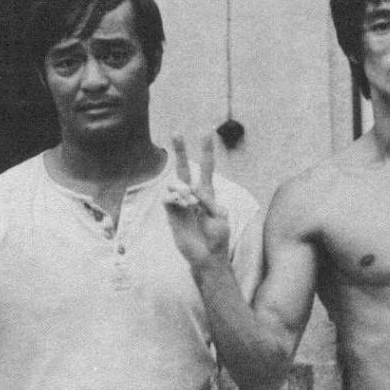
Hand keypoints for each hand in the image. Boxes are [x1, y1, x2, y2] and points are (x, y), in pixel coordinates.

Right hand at [164, 135, 230, 267]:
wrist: (208, 257)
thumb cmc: (217, 238)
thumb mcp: (220, 218)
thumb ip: (209, 201)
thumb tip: (193, 189)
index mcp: (208, 193)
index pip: (207, 168)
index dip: (207, 150)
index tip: (206, 132)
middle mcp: (192, 195)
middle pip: (184, 168)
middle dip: (180, 150)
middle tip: (176, 132)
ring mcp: (180, 204)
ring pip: (175, 183)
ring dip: (182, 187)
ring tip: (190, 199)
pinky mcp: (171, 215)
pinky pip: (168, 199)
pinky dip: (175, 198)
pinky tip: (184, 204)